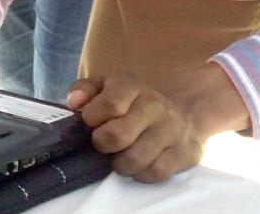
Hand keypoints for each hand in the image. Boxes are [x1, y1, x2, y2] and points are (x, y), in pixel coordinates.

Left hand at [66, 74, 203, 182]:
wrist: (178, 113)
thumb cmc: (131, 103)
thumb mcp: (106, 87)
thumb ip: (84, 89)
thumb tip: (74, 103)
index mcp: (132, 86)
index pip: (110, 104)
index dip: (92, 119)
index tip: (89, 123)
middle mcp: (154, 105)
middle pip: (118, 136)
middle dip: (103, 144)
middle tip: (102, 144)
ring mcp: (172, 129)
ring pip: (135, 159)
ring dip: (120, 164)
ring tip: (119, 156)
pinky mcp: (186, 152)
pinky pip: (155, 173)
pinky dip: (141, 174)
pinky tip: (139, 164)